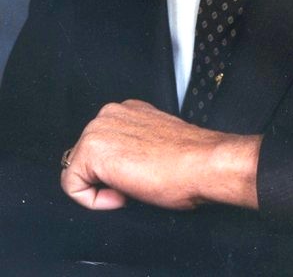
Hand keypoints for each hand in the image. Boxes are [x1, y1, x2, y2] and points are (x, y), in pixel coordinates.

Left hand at [60, 100, 259, 211]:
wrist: (202, 164)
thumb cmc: (190, 161)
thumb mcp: (157, 143)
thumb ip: (137, 144)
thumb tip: (128, 164)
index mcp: (128, 110)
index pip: (103, 148)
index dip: (118, 172)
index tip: (140, 176)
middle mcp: (110, 113)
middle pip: (86, 159)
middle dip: (105, 179)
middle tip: (135, 184)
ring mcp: (98, 128)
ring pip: (78, 171)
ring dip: (100, 187)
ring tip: (131, 187)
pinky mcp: (91, 149)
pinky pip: (72, 186)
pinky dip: (92, 200)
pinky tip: (120, 194)